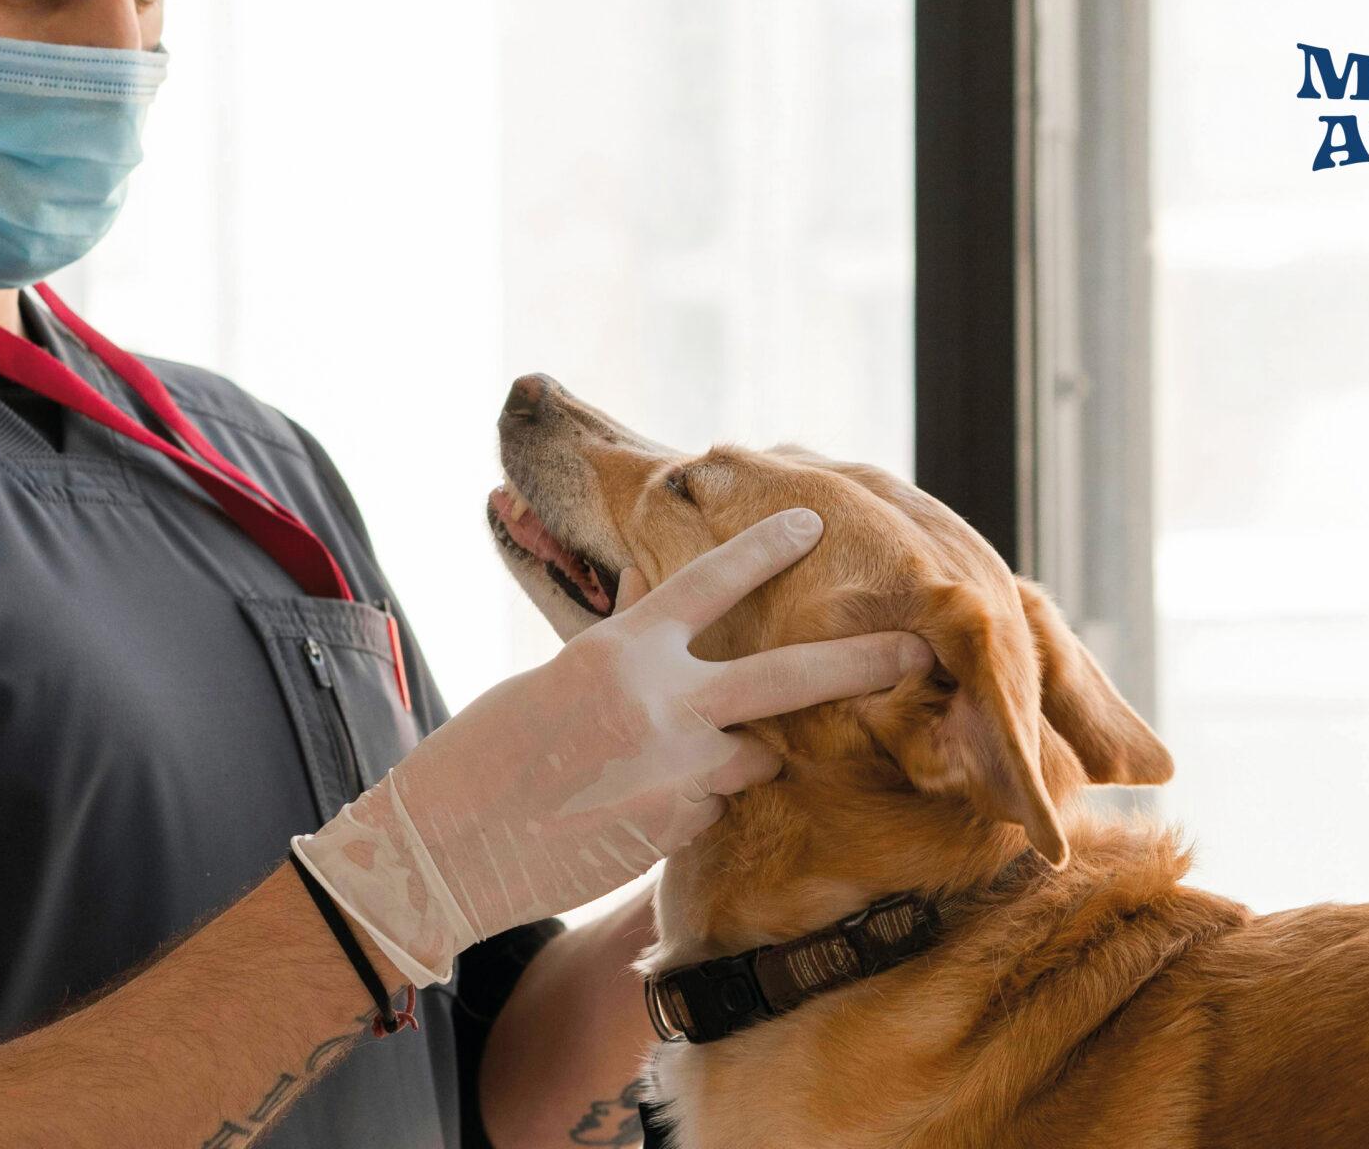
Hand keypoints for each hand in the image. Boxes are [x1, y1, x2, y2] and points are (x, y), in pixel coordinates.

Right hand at [293, 508, 935, 984]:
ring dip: (737, 754)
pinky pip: (712, 805)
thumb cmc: (486, 753)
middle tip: (919, 649)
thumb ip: (624, 656)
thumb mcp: (555, 679)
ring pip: (754, 754)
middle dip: (863, 662)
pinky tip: (627, 812)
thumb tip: (654, 620)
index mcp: (621, 649)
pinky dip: (689, 803)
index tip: (816, 523)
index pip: (709, 582)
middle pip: (789, 678)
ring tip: (661, 766)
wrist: (449, 846)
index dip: (766, 548)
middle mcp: (662, 705)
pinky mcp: (678, 830)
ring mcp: (678, 773)